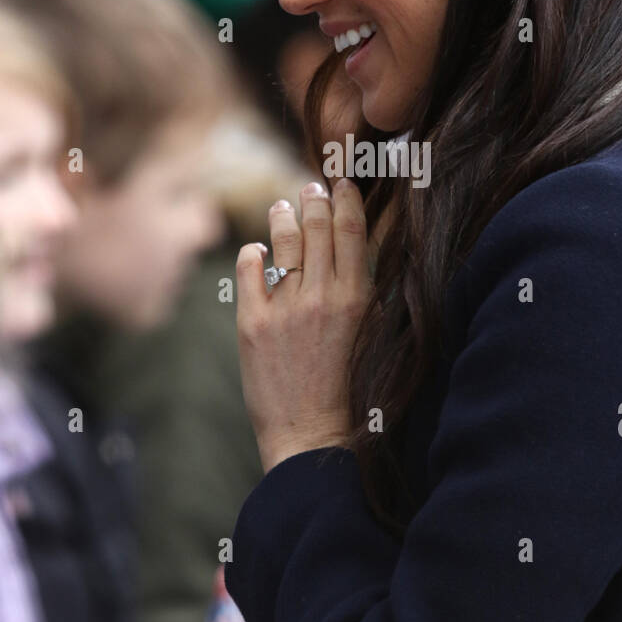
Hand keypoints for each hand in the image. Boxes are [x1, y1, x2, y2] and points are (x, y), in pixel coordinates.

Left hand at [236, 179, 371, 472]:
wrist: (314, 437)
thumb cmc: (352, 391)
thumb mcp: (372, 335)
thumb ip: (367, 292)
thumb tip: (363, 252)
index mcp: (359, 298)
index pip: (353, 229)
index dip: (346, 199)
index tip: (343, 184)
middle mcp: (323, 296)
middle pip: (318, 226)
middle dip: (314, 198)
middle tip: (311, 186)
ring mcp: (285, 309)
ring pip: (284, 241)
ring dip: (284, 217)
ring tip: (282, 206)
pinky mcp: (253, 324)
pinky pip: (249, 269)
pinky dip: (253, 254)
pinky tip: (257, 251)